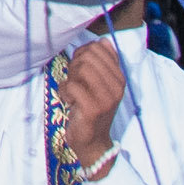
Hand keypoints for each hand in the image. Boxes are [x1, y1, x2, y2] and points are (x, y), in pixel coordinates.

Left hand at [60, 40, 124, 169]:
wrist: (93, 143)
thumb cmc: (92, 111)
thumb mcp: (102, 86)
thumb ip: (103, 64)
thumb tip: (103, 41)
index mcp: (119, 78)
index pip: (100, 47)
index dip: (83, 52)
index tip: (79, 67)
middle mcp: (116, 86)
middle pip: (89, 55)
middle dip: (75, 64)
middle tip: (73, 79)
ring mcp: (106, 98)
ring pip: (81, 67)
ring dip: (70, 77)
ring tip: (72, 90)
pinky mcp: (92, 109)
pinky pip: (71, 85)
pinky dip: (64, 91)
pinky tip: (69, 101)